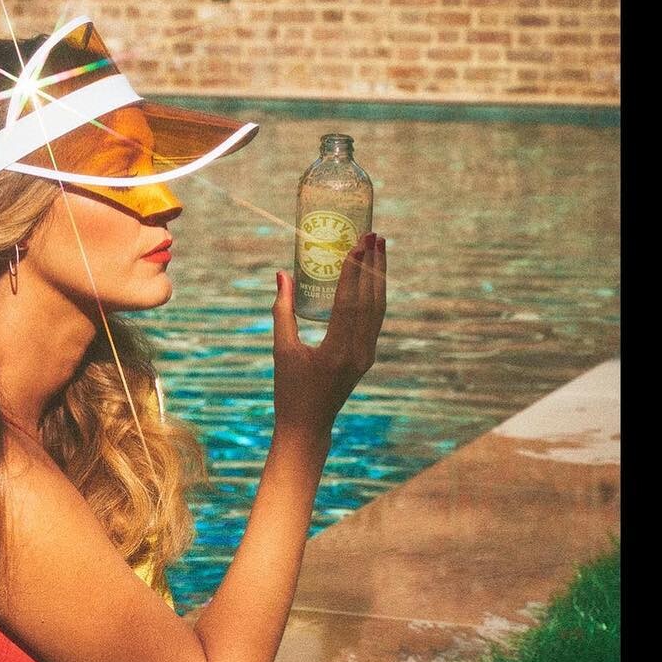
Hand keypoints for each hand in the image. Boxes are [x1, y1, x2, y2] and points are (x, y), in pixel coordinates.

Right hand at [272, 232, 386, 438]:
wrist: (308, 427)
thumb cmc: (289, 391)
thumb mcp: (282, 351)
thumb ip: (283, 311)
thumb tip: (282, 274)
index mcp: (336, 351)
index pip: (350, 302)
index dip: (353, 270)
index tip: (357, 242)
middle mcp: (358, 352)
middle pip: (371, 300)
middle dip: (373, 265)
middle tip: (373, 234)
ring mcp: (366, 355)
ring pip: (378, 308)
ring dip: (379, 276)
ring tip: (380, 247)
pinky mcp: (366, 357)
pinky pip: (375, 319)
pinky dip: (376, 294)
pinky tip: (374, 276)